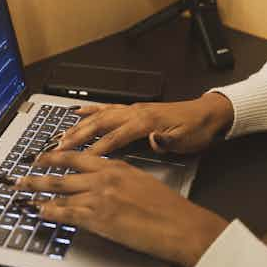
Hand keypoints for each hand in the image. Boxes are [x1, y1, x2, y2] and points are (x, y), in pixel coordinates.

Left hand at [14, 151, 228, 266]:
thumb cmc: (166, 206)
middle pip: (61, 173)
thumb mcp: (141, 180)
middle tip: (19, 176)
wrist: (179, 225)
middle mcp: (104, 178)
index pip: (77, 158)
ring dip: (37, 192)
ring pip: (60, 192)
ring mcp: (99, 198)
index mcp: (115, 166)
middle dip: (37, 175)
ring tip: (22, 193)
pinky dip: (50, 212)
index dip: (55, 157)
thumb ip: (118, 177)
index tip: (41, 157)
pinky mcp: (99, 219)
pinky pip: (67, 213)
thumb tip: (103, 182)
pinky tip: (39, 212)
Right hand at [58, 93, 233, 155]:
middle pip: (100, 124)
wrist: (208, 114)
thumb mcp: (186, 140)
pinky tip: (77, 112)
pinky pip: (107, 108)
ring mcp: (133, 109)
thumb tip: (153, 141)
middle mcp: (136, 112)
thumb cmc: (196, 129)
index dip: (97, 148)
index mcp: (146, 121)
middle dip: (78, 136)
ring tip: (60, 135)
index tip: (80, 159)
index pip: (116, 137)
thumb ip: (167, 141)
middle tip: (59, 148)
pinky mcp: (134, 109)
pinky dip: (90, 109)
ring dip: (79, 125)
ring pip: (100, 116)